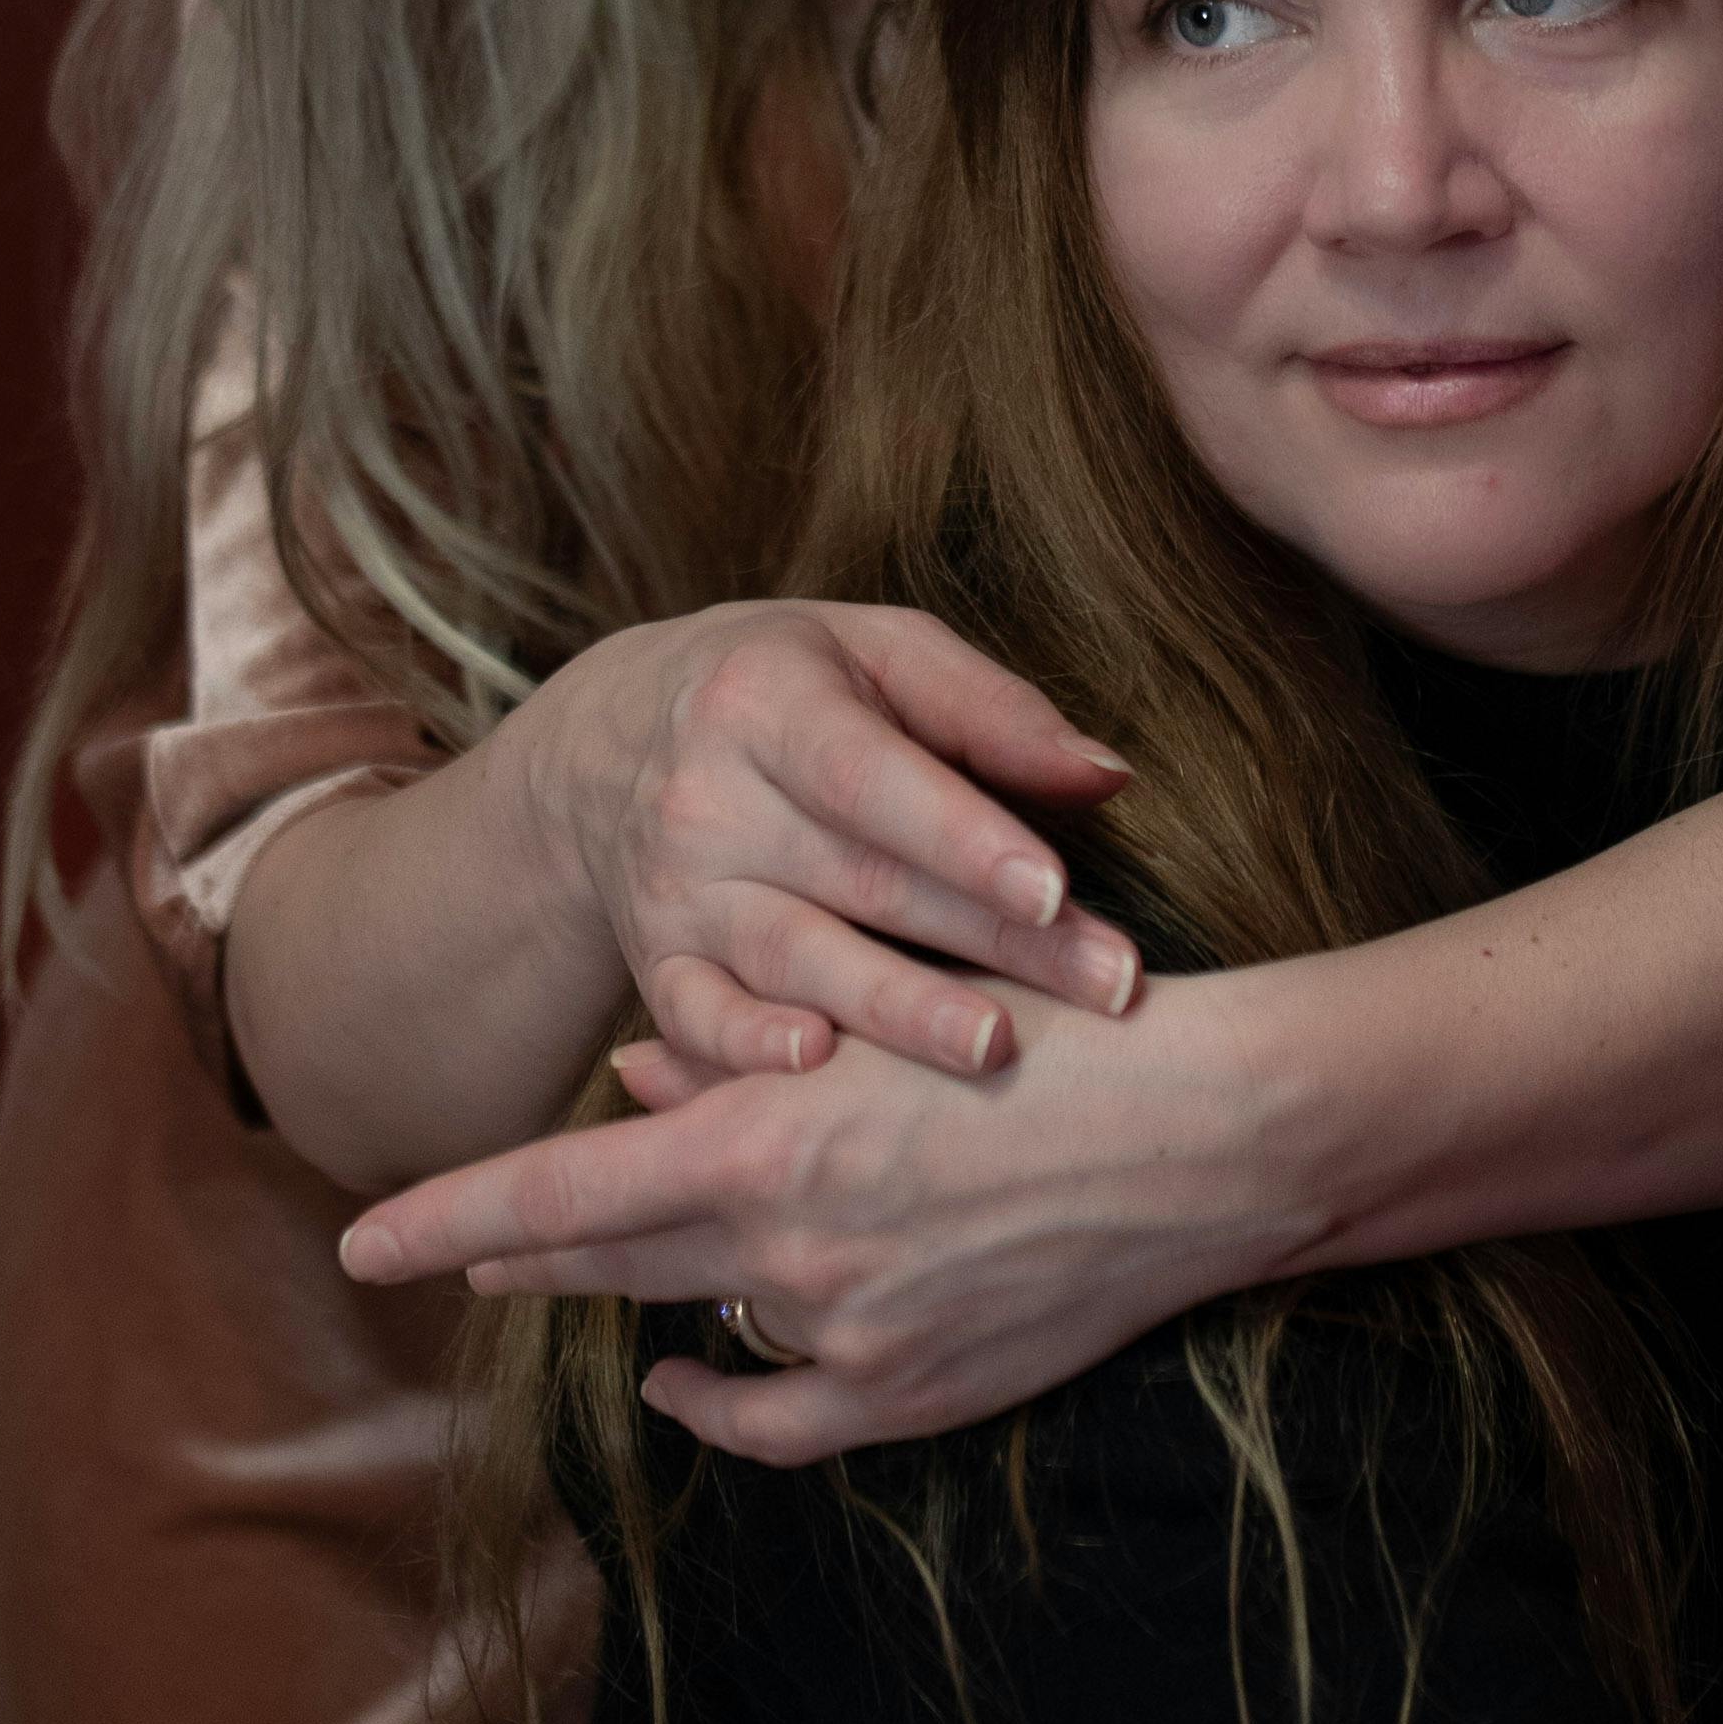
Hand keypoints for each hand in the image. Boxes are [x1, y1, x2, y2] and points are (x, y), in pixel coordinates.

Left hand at [336, 990, 1305, 1461]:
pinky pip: (771, 1417)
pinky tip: (684, 1380)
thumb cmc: (1061, 1035)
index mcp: (771, 1138)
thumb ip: (744, 1057)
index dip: (448, 1223)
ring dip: (641, 1295)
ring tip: (596, 1280)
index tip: (362, 1244)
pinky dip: (714, 1400)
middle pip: (609, 1266)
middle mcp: (788, 1249)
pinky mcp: (910, 1393)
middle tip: (457, 1254)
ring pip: (695, 1322)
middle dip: (521, 1258)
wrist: (1212, 1137)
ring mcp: (847, 1334)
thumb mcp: (892, 1014)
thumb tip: (630, 1087)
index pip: (557, 1197)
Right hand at [529, 602, 1144, 1079]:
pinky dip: (748, 1052)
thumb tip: (1108, 776)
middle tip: (1106, 987)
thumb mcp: (881, 654)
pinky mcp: (656, 964)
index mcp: (766, 702)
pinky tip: (819, 1070)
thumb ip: (992, 712)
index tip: (1054, 890)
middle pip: (863, 879)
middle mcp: (706, 800)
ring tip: (993, 1047)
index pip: (870, 777)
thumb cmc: (796, 691)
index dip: (962, 836)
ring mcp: (674, 892)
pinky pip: (698, 1019)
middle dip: (992, 941)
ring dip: (897, 1013)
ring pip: (793, 960)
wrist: (614, 741)